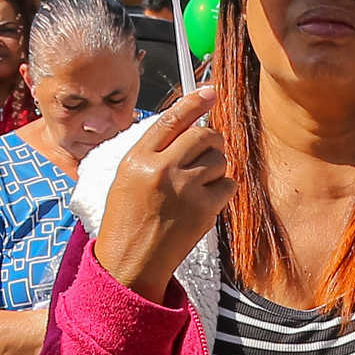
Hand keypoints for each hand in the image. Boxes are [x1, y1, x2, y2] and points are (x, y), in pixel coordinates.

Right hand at [95, 89, 232, 300]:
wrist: (131, 263)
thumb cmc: (126, 220)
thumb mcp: (126, 177)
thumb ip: (153, 151)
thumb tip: (186, 125)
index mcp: (138, 159)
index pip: (172, 119)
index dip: (194, 101)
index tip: (211, 91)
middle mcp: (162, 170)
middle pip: (204, 135)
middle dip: (211, 139)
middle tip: (206, 150)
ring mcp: (185, 190)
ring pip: (219, 159)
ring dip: (216, 166)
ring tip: (198, 182)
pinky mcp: (204, 211)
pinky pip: (229, 184)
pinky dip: (222, 188)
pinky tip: (205, 199)